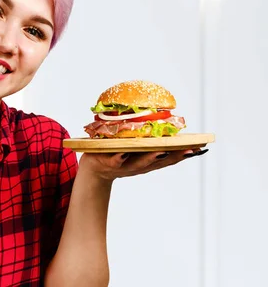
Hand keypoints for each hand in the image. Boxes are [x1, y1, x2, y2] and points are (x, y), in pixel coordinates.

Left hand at [78, 148, 208, 181]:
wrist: (93, 170)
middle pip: (159, 162)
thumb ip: (148, 138)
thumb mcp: (135, 147)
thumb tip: (164, 122)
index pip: (169, 158)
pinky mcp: (108, 163)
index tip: (199, 148)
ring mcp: (125, 166)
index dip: (183, 154)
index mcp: (147, 161)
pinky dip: (120, 158)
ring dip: (150, 157)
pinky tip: (124, 152)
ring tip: (160, 150)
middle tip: (188, 150)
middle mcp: (139, 166)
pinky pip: (115, 160)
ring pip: (139, 163)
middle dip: (173, 156)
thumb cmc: (117, 153)